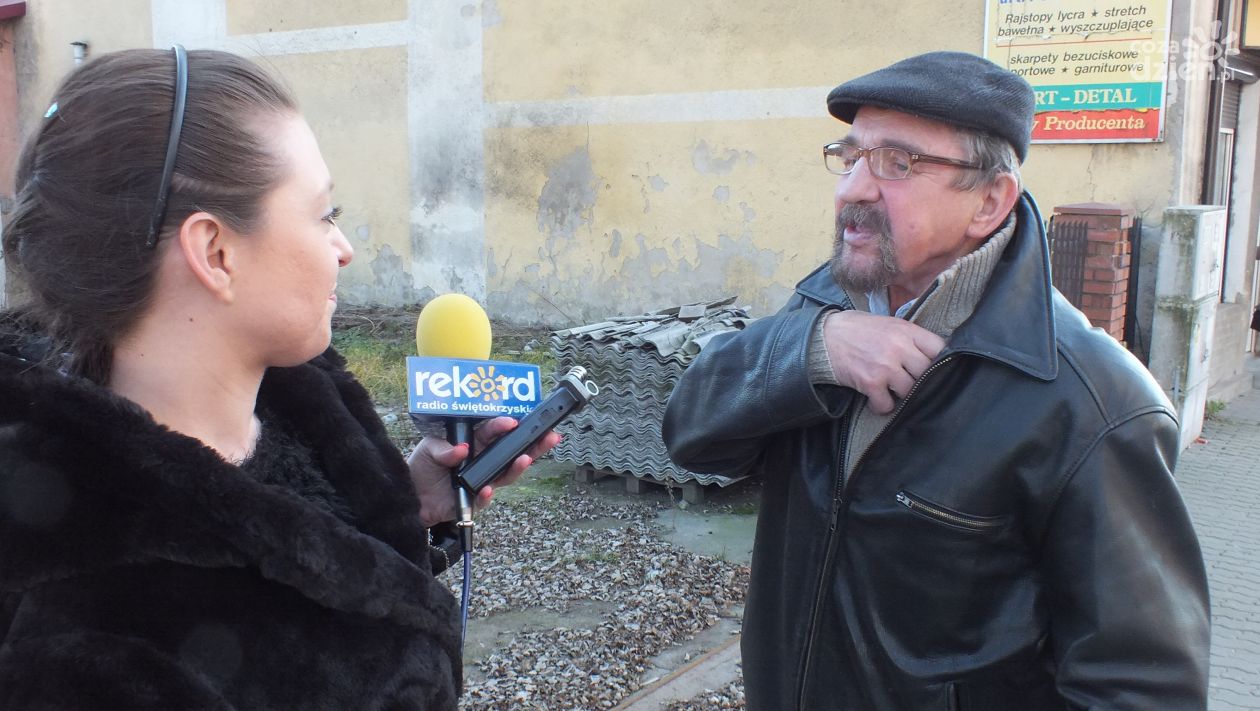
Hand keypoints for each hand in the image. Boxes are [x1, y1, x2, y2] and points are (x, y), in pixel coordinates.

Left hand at [408, 416, 560, 527]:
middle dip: (533, 444)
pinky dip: (488, 494)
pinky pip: (485, 498)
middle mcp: (483, 460)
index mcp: (474, 442)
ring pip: (507, 474)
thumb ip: (443, 448)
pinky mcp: (475, 500)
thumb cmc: (422, 468)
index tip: (513, 422)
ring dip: (518, 467)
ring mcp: (482, 480)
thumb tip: (462, 449)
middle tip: (549, 436)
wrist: (411, 496)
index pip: (494, 431)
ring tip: (525, 459)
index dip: (504, 426)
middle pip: (512, 452)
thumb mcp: (428, 449)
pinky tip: (489, 489)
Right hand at [822, 310, 944, 414]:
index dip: (939, 360)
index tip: (933, 366)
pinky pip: (887, 404)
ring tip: (890, 389)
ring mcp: (885, 366)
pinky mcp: (870, 382)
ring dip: (901, 394)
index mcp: (906, 330)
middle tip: (907, 379)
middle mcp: (898, 347)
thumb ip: (908, 337)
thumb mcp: (887, 323)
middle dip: (919, 379)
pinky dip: (882, 406)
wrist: (823, 337)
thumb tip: (931, 354)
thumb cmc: (855, 330)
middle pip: (927, 372)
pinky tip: (875, 398)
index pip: (940, 348)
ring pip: (910, 391)